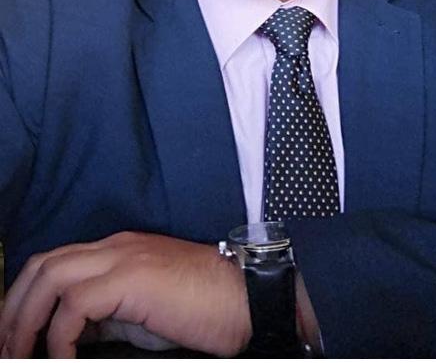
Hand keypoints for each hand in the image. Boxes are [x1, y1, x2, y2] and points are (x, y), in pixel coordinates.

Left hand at [0, 231, 251, 358]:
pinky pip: (74, 303)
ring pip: (50, 275)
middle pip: (43, 265)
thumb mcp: (145, 315)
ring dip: (26, 319)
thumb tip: (71, 341)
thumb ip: (109, 318)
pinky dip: (59, 335)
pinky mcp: (132, 277)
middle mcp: (115, 247)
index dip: (26, 300)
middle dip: (15, 307)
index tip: (15, 340)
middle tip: (7, 349)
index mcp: (118, 252)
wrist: (247, 297)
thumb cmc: (206, 309)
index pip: (55, 264)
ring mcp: (123, 257)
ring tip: (21, 355)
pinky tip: (64, 359)